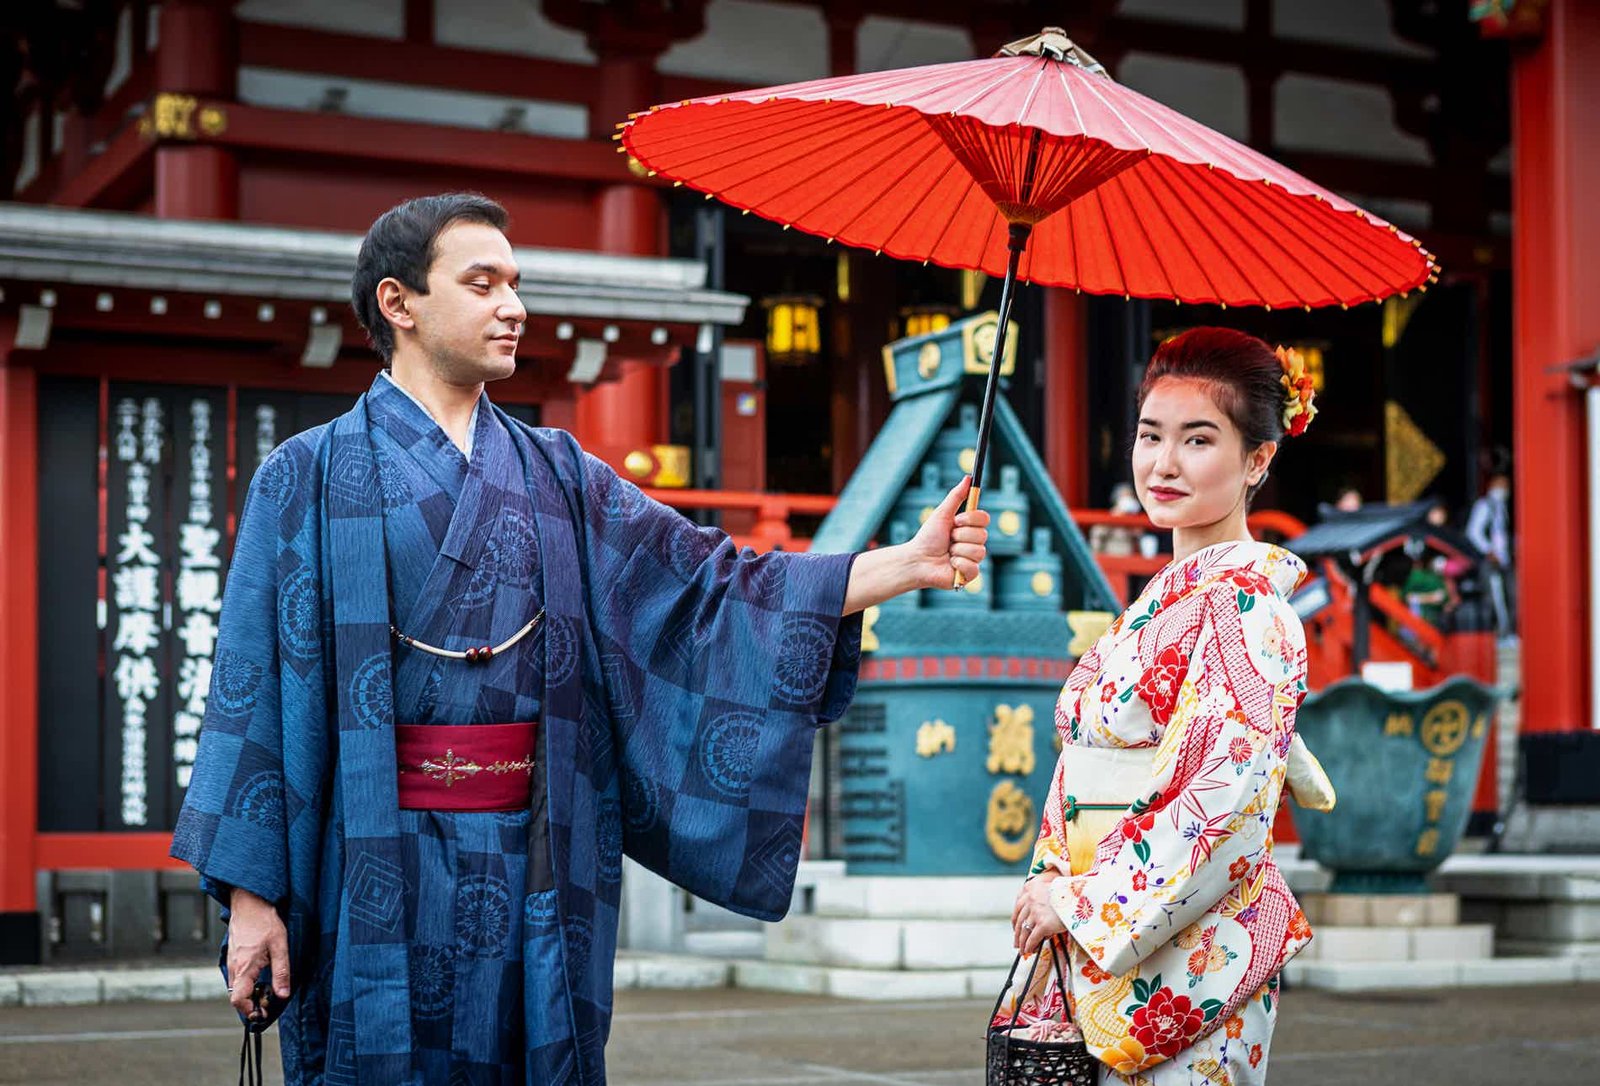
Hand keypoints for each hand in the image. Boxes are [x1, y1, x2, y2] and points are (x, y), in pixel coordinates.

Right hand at [227, 888, 289, 1018]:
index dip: (248, 1010)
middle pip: (236, 996)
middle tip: (268, 999)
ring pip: (236, 987)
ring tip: (267, 986)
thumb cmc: (264, 921)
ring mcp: (231, 962)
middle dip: (251, 1003)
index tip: (261, 1012)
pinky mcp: (233, 956)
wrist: (250, 902)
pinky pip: (236, 976)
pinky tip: (261, 974)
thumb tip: (282, 995)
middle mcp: (233, 967)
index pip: (238, 1000)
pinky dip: (246, 982)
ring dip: (249, 992)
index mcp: (244, 967)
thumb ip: (281, 972)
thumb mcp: (280, 947)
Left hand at [906, 475, 989, 589]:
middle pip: (982, 535)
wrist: (917, 560)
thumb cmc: (928, 537)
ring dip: (957, 550)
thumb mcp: (942, 514)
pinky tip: (950, 564)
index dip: (972, 519)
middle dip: (960, 535)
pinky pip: (973, 567)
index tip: (957, 520)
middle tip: (948, 539)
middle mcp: (974, 543)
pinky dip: (958, 564)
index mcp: (970, 528)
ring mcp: (974, 559)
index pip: (984, 519)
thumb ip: (956, 496)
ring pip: (978, 551)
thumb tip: (968, 477)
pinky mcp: (970, 575)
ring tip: (947, 553)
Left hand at [1012, 875, 1067, 956]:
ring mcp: (1035, 912)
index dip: (1016, 921)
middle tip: (1017, 943)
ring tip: (1022, 950)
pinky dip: (1029, 947)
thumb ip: (1041, 899)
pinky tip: (1029, 951)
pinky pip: (1032, 939)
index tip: (1016, 928)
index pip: (1018, 907)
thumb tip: (1036, 918)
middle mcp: (1030, 899)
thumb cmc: (1070, 895)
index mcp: (1030, 888)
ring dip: (1022, 943)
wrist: (1082, 897)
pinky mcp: (1042, 924)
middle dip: (1017, 935)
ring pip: (1024, 931)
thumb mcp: (1052, 890)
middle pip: (1019, 921)